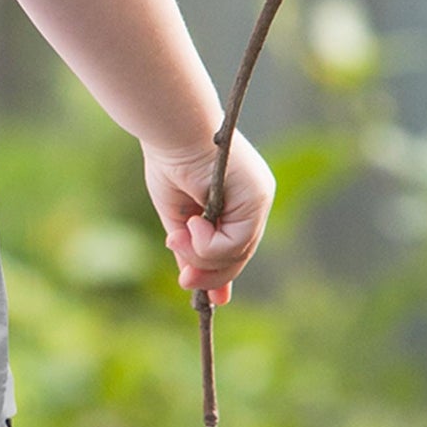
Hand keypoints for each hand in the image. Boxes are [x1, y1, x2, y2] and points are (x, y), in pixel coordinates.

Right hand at [142, 128, 274, 305]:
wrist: (171, 127)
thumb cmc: (168, 160)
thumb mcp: (178, 215)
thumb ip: (190, 246)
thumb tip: (191, 281)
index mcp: (237, 197)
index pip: (235, 244)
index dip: (221, 273)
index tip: (214, 299)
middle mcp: (254, 198)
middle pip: (239, 253)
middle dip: (209, 272)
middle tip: (184, 281)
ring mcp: (259, 197)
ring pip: (238, 252)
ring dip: (203, 256)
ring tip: (178, 237)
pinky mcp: (257, 197)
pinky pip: (236, 242)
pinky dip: (210, 244)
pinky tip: (193, 224)